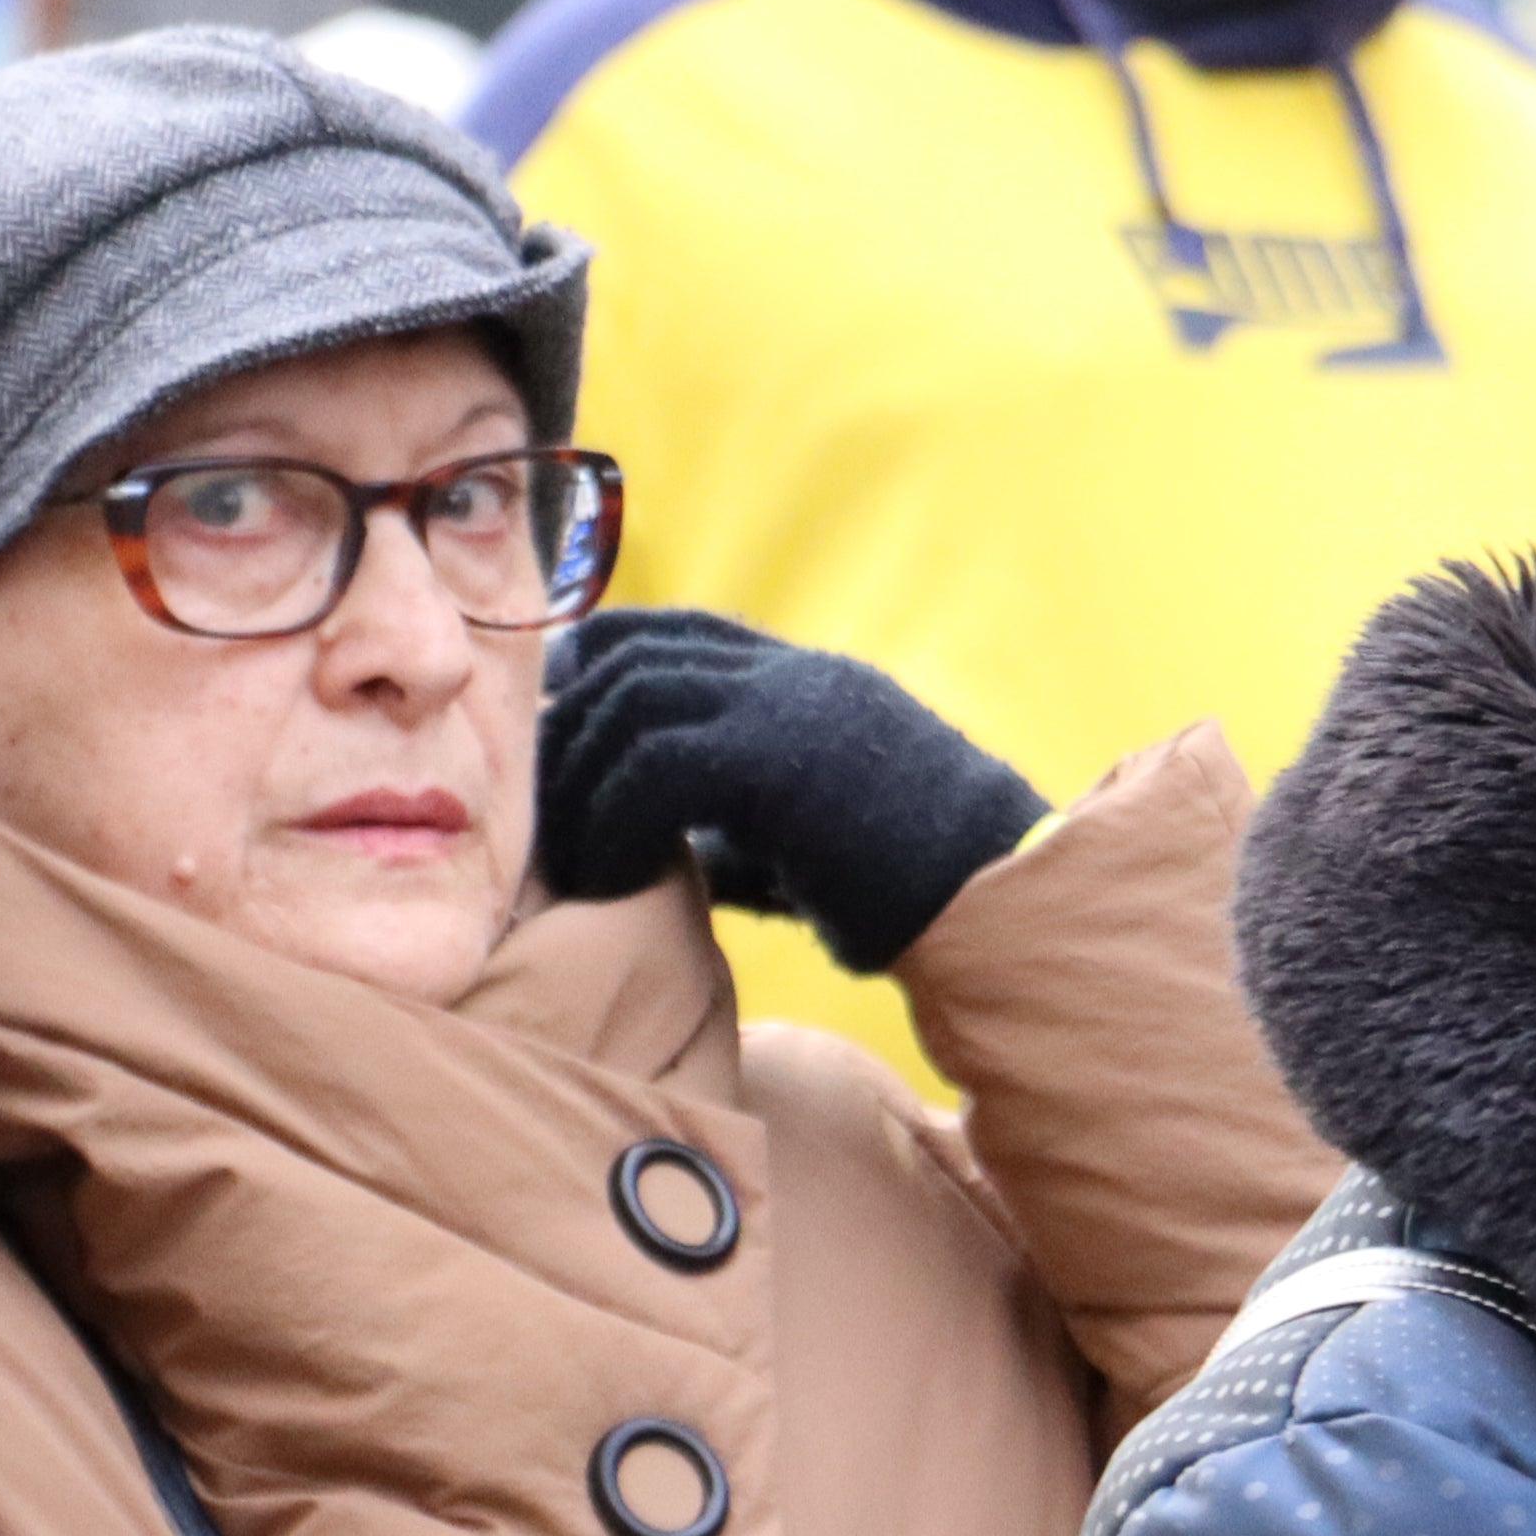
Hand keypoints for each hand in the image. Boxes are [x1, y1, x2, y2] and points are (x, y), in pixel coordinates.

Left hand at [536, 607, 1043, 970]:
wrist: (999, 904)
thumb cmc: (917, 892)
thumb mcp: (812, 844)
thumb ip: (743, 833)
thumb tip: (679, 857)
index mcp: (805, 681)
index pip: (675, 631)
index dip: (599, 661)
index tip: (554, 719)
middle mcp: (792, 676)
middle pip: (637, 654)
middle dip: (571, 721)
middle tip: (536, 802)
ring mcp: (787, 706)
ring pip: (632, 700)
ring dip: (581, 779)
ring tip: (566, 857)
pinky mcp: (777, 759)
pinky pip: (653, 767)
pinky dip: (612, 821)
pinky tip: (608, 878)